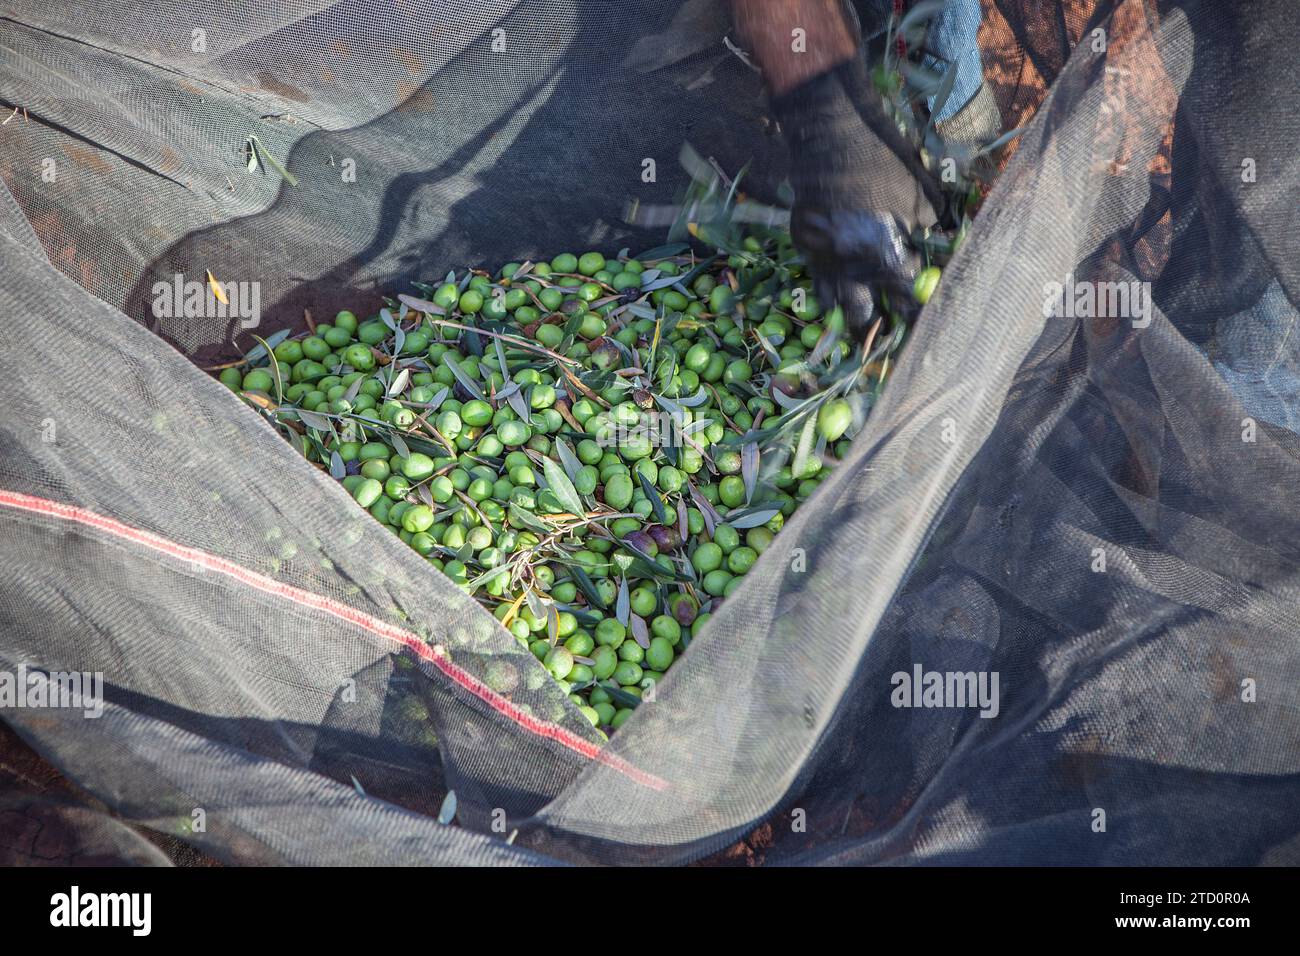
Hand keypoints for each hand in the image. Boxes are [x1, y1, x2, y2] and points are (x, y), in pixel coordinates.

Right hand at [772, 57, 941, 331]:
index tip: (922, 320)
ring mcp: (820, 256)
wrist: (829, 136)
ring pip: (832, 304)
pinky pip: (817, 279)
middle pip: (862, 315)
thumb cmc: (882, 161)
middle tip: (887, 335)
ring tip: (860, 325)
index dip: (914, 311)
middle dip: (876, 328)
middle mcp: (848, 264)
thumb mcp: (918, 194)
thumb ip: (925, 229)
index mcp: (881, 252)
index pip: (903, 297)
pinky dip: (831, 288)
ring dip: (848, 315)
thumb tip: (933, 248)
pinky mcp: (802, 245)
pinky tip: (842, 289)